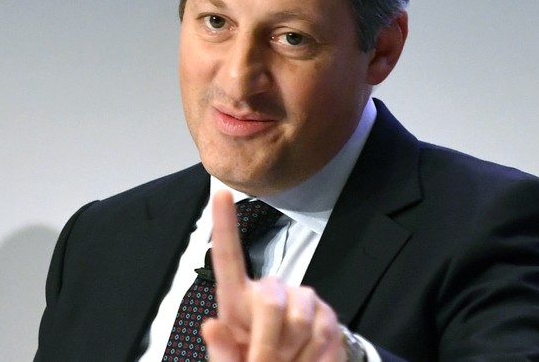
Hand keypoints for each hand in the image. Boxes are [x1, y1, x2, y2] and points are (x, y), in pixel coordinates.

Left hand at [201, 190, 346, 361]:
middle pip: (269, 301)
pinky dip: (311, 359)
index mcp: (237, 300)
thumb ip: (221, 352)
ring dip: (290, 354)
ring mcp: (301, 299)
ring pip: (297, 321)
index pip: (228, 258)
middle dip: (266, 342)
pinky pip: (321, 334)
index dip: (224, 225)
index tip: (221, 194)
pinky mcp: (327, 314)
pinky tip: (305, 361)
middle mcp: (270, 291)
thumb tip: (211, 326)